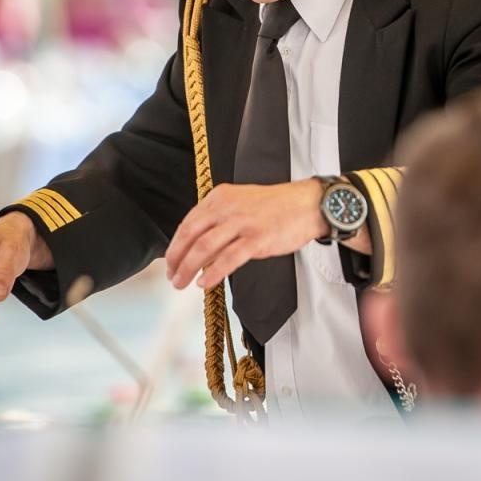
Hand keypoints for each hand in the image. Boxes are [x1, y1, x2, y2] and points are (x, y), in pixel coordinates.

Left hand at [165, 180, 324, 290]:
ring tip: (182, 283)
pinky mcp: (257, 239)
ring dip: (189, 268)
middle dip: (176, 259)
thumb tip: (200, 244)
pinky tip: (204, 283)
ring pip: (204, 247)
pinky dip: (213, 273)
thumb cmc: (278, 206)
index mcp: (221, 197)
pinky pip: (228, 259)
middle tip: (172, 276)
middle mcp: (228, 207)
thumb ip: (220, 217)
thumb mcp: (242, 202)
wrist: (309, 204)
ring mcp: (242, 223)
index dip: (175, 245)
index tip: (171, 261)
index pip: (189, 222)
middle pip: (191, 235)